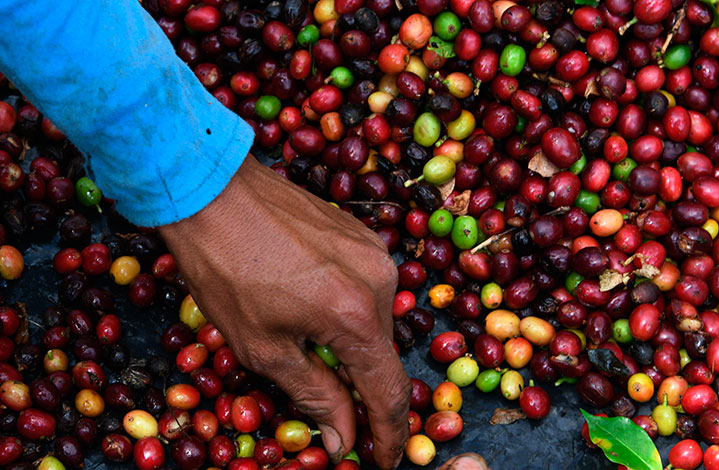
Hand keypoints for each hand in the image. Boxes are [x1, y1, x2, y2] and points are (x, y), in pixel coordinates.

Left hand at [158, 156, 410, 467]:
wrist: (213, 190)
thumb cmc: (225, 270)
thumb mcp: (263, 347)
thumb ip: (315, 396)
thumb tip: (344, 440)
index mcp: (357, 316)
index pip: (388, 391)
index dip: (389, 434)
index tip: (383, 459)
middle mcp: (379, 281)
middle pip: (382, 355)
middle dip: (361, 387)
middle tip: (335, 410)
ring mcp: (374, 252)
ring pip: (374, 320)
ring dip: (350, 344)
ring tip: (306, 344)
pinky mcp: (363, 234)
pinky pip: (366, 287)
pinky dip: (347, 309)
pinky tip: (311, 306)